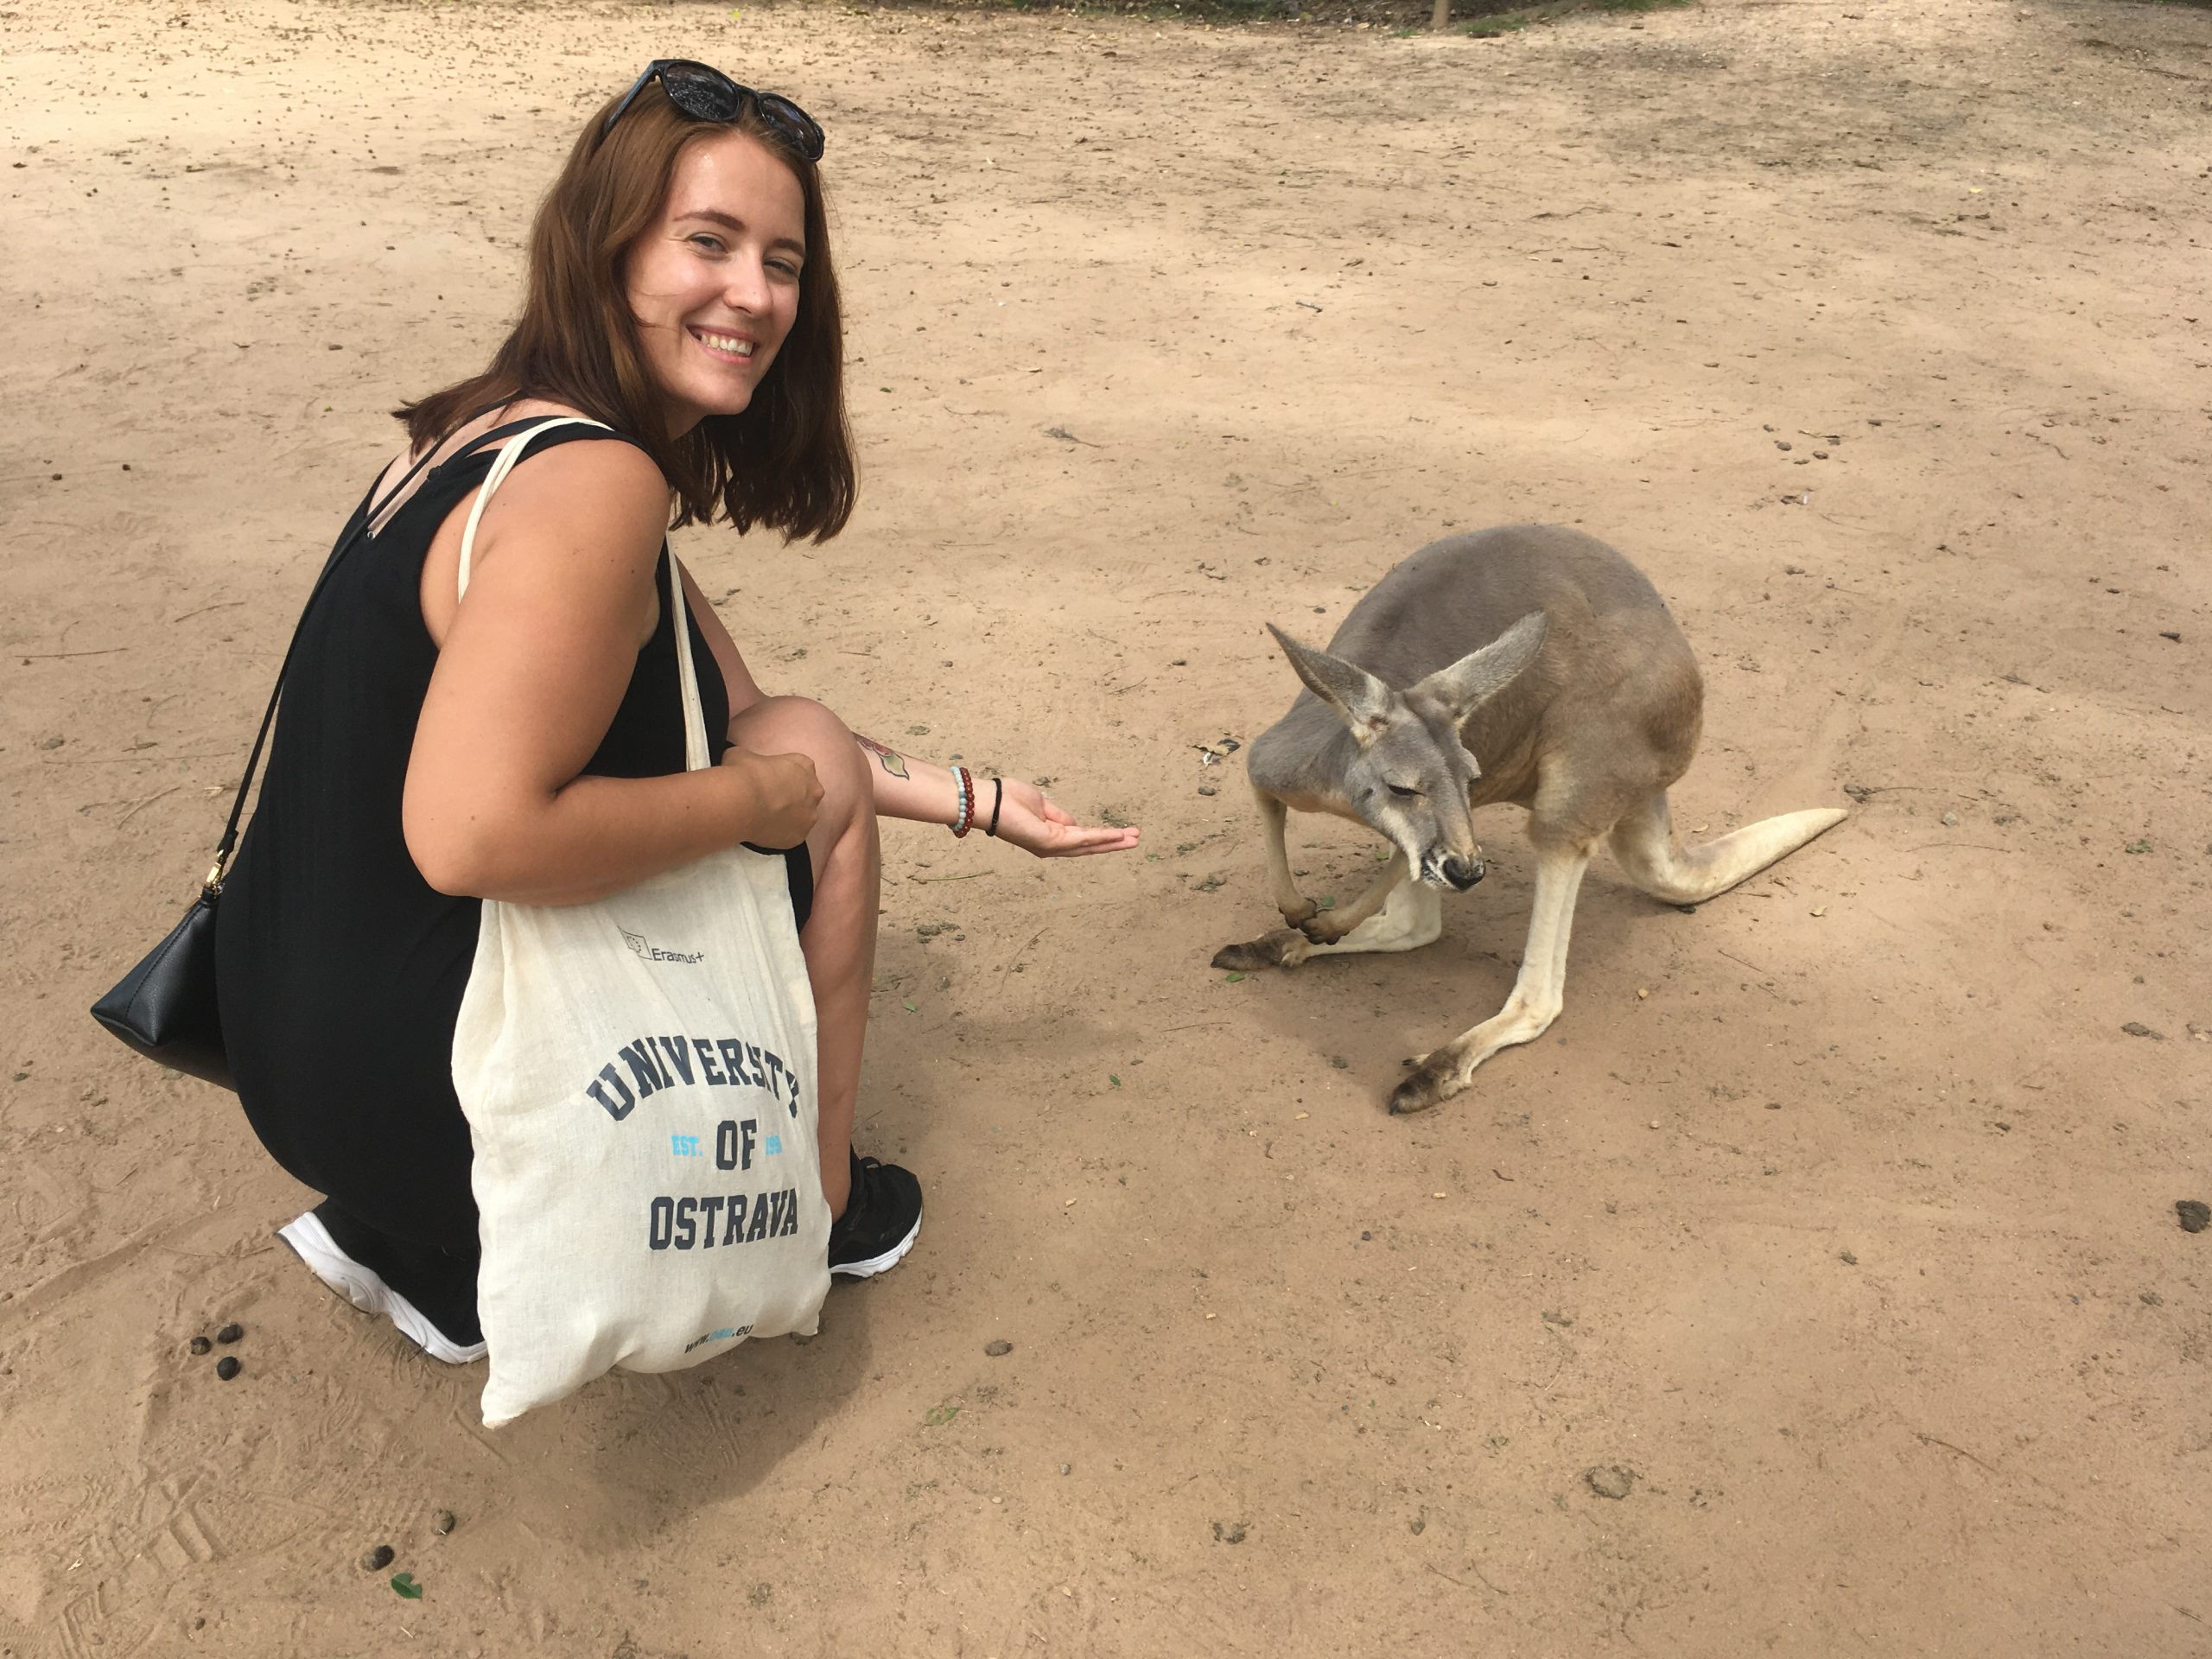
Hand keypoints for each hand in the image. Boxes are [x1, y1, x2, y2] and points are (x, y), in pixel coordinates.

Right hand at [723, 746, 821, 847]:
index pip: (799, 768)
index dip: (782, 775)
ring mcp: (809, 816)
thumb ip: (752, 759)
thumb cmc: (744, 773)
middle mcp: (814, 790)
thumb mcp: (743, 754)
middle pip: (806, 793)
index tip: (769, 781)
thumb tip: (743, 763)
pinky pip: (791, 835)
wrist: (742, 802)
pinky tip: (764, 831)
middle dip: (791, 797)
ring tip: (765, 818)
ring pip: (801, 817)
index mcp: (804, 765)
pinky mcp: (800, 836)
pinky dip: (780, 834)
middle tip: (769, 801)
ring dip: (788, 817)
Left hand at [987, 777, 1139, 857]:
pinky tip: (1117, 834)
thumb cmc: (1009, 800)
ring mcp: (1052, 846)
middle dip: (1114, 843)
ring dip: (1113, 842)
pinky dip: (1101, 837)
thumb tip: (1075, 824)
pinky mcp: (1050, 842)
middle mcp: (1053, 846)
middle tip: (1136, 839)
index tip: (1122, 832)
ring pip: (1089, 845)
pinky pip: (1082, 839)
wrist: (990, 801)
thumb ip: (1059, 816)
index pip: (1082, 839)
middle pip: (1090, 847)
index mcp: (1050, 837)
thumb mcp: (1042, 806)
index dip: (1102, 837)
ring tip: (1135, 838)